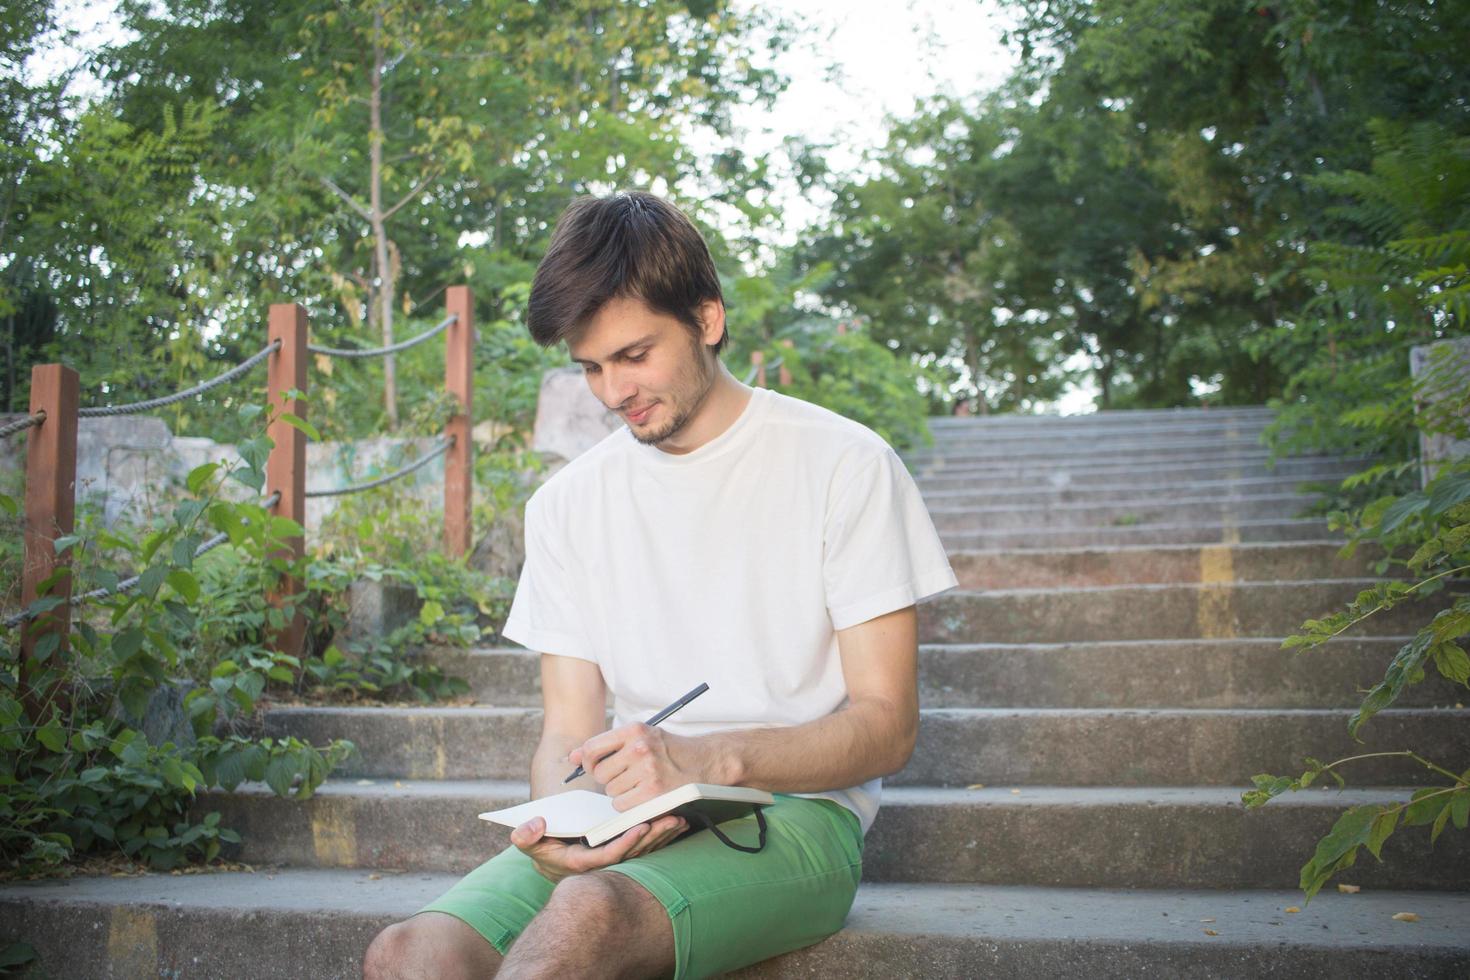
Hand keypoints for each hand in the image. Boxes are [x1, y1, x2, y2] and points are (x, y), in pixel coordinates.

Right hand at [510, 813, 687, 883]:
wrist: (550, 857)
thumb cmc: (541, 846)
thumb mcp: (527, 842)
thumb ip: (526, 835)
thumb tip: (536, 824)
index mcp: (582, 862)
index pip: (609, 855)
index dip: (626, 843)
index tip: (641, 826)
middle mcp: (602, 864)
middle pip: (633, 853)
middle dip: (653, 837)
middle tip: (673, 820)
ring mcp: (614, 860)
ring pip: (642, 851)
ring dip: (662, 836)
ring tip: (680, 820)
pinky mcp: (622, 853)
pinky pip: (645, 846)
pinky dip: (661, 836)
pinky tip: (678, 826)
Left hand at [569, 722, 713, 811]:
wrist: (703, 761)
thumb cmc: (668, 750)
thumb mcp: (640, 736)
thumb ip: (606, 745)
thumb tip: (573, 757)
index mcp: (634, 730)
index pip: (592, 748)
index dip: (587, 761)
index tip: (593, 766)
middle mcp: (640, 748)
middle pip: (599, 773)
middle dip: (607, 778)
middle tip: (625, 775)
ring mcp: (647, 771)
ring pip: (610, 791)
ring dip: (619, 792)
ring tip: (638, 783)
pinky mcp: (653, 792)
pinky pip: (621, 805)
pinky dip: (628, 804)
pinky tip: (642, 795)